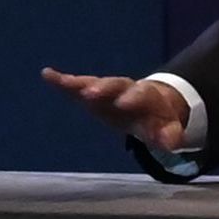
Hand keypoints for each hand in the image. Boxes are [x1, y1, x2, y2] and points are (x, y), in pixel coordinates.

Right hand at [41, 69, 188, 155]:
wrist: (150, 104)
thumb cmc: (157, 119)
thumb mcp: (168, 130)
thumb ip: (170, 136)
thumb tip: (171, 144)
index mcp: (145, 95)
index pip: (139, 94)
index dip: (131, 98)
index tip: (123, 104)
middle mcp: (124, 87)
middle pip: (113, 84)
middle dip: (102, 89)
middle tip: (89, 94)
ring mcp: (106, 88)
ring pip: (93, 82)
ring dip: (79, 83)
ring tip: (63, 82)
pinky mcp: (91, 92)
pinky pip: (76, 85)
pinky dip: (62, 81)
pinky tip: (47, 74)